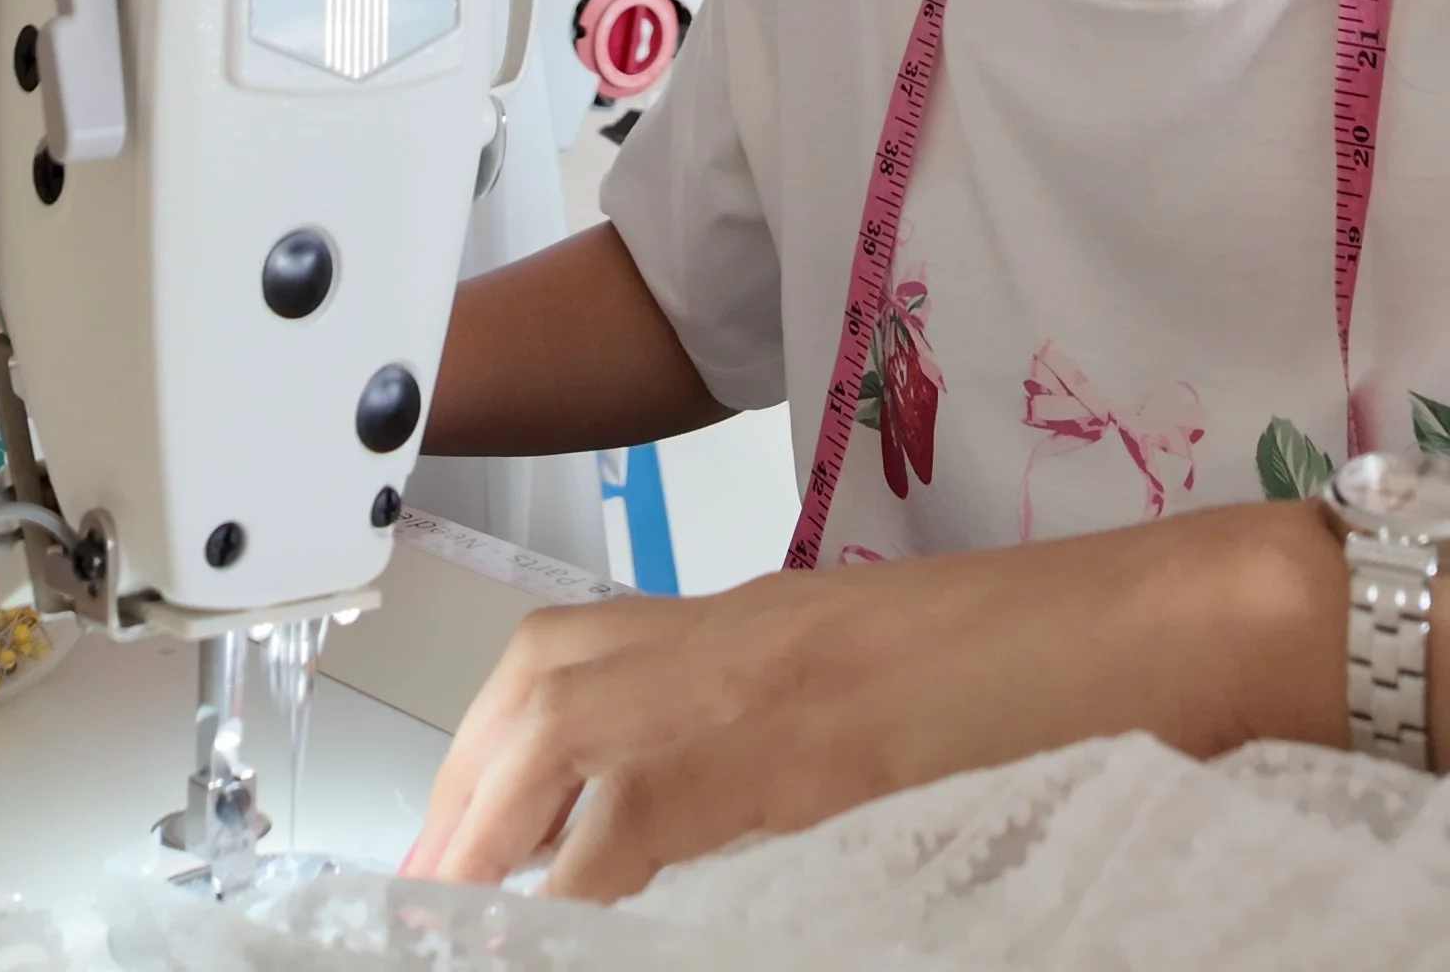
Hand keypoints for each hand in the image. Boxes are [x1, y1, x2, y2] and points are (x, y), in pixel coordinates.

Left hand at [404, 502, 1347, 900]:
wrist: (1133, 637)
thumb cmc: (1012, 674)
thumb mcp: (851, 704)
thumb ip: (745, 750)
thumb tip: (646, 844)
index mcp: (739, 622)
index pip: (559, 670)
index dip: (481, 763)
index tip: (438, 849)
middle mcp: (724, 632)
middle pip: (535, 687)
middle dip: (461, 790)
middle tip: (418, 894)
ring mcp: (750, 680)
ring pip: (558, 719)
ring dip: (489, 815)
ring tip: (450, 909)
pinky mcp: (789, 749)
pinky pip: (641, 817)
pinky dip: (581, 879)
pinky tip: (553, 929)